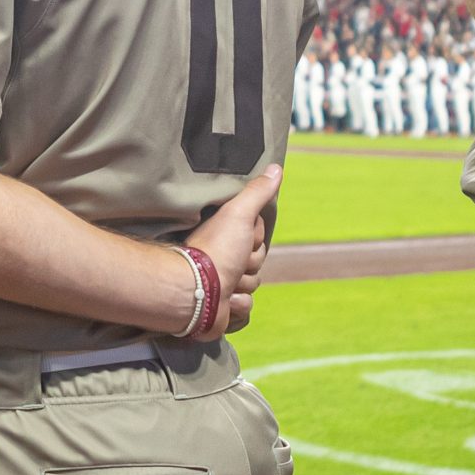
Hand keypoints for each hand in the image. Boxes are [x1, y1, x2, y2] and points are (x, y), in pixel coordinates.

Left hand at [185, 165, 281, 336]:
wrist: (198, 292)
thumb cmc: (217, 249)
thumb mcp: (240, 213)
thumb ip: (258, 191)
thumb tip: (276, 167)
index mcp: (225, 233)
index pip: (259, 235)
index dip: (256, 237)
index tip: (244, 237)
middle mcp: (221, 255)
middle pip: (258, 260)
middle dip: (250, 263)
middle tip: (234, 261)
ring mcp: (221, 281)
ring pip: (253, 283)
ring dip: (243, 284)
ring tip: (225, 282)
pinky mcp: (222, 306)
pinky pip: (246, 306)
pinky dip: (237, 303)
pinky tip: (223, 299)